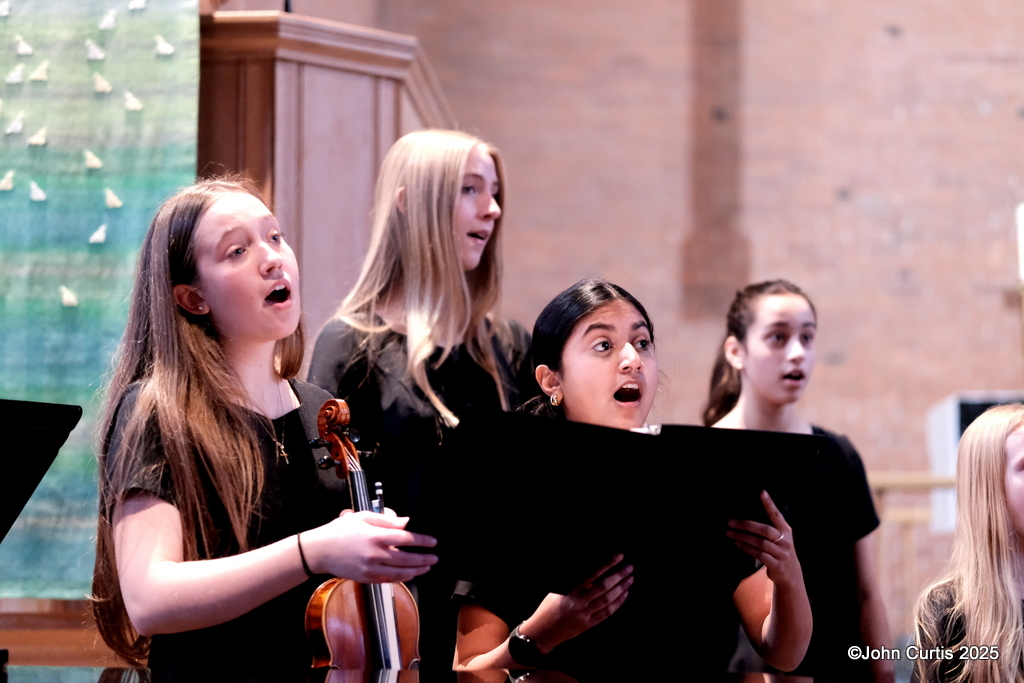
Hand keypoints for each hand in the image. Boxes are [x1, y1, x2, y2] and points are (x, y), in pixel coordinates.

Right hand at [302, 510, 437, 582]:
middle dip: (423, 558)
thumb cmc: (339, 531)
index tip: (433, 541)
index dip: (422, 540)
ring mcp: (370, 568)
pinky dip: (401, 578)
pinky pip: (388, 580)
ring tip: (426, 567)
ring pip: (399, 572)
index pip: (406, 538)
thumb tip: (405, 522)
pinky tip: (409, 574)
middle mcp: (375, 554)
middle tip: (434, 557)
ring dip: (416, 570)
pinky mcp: (366, 578)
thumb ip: (386, 521)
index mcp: (375, 536)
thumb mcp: (363, 518)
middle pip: (406, 558)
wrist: (319, 551)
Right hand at [519, 554, 632, 654]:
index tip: (618, 557)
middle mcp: (578, 603)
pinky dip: (617, 603)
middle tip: (629, 567)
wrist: (541, 633)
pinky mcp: (588, 625)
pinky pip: (607, 613)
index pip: (592, 575)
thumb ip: (573, 582)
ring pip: (607, 600)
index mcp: (569, 592)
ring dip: (621, 588)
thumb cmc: (547, 608)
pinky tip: (624, 595)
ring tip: (630, 579)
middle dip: (618, 576)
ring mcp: (584, 615)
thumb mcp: (556, 590)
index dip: (607, 565)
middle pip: (603, 587)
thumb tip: (593, 572)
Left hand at [726, 491, 802, 591]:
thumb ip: (770, 528)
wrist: (791, 575)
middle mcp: (785, 540)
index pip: (776, 515)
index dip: (769, 504)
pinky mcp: (776, 565)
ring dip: (743, 537)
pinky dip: (746, 548)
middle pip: (765, 530)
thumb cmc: (780, 551)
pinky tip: (737, 544)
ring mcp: (781, 553)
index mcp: (786, 530)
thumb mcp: (780, 538)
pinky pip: (758, 554)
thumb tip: (746, 517)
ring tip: (730, 533)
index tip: (762, 492)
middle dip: (746, 525)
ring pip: (760, 543)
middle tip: (731, 522)